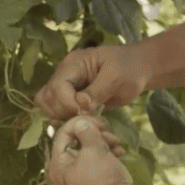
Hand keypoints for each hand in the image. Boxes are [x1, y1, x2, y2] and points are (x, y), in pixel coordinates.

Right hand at [34, 45, 151, 123]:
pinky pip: (54, 108)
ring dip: (60, 116)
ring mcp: (65, 85)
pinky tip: (78, 120)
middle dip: (63, 111)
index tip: (86, 112)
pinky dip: (62, 117)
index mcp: (74, 63)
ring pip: (46, 103)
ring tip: (81, 119)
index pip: (58, 86)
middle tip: (84, 118)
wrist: (137, 70)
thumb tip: (80, 104)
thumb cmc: (130, 69)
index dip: (68, 103)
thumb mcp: (118, 78)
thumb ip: (98, 91)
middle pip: (48, 96)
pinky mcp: (69, 96)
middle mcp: (64, 73)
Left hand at [46, 116, 139, 184]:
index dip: (80, 123)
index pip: (62, 134)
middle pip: (75, 143)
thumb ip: (86, 132)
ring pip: (87, 153)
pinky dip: (106, 157)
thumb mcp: (94, 150)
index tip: (98, 121)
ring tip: (117, 145)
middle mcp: (63, 175)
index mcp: (57, 166)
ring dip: (103, 144)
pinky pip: (95, 166)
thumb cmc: (103, 180)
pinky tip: (119, 154)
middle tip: (109, 133)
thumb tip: (80, 123)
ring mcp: (78, 182)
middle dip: (94, 134)